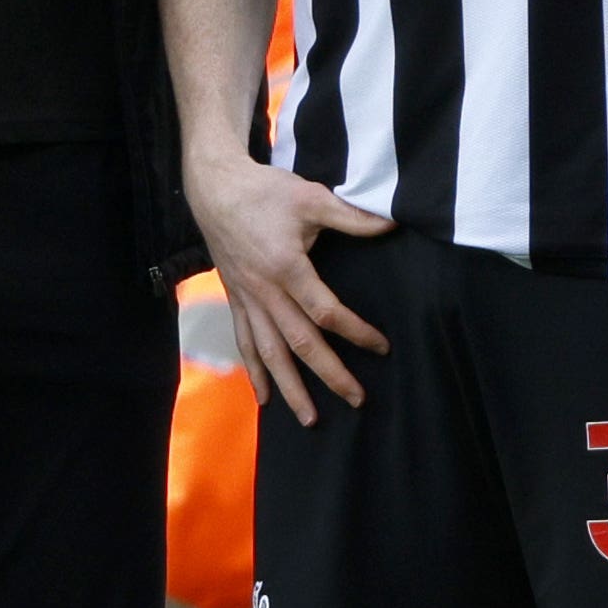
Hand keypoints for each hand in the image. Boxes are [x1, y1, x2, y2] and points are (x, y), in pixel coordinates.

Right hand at [184, 153, 394, 425]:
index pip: (326, 311)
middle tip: (356, 399)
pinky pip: (245, 342)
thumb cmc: (265, 191)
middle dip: (329, 374)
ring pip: (269, 352)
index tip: (381, 347)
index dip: (356, 332)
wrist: (215, 188)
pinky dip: (254, 371)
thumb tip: (392, 224)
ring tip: (309, 419)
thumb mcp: (311, 197)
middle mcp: (265, 291)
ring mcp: (247, 299)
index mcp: (286, 267)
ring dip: (289, 388)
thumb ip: (351, 217)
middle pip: (299, 343)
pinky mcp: (235, 299)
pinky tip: (263, 397)